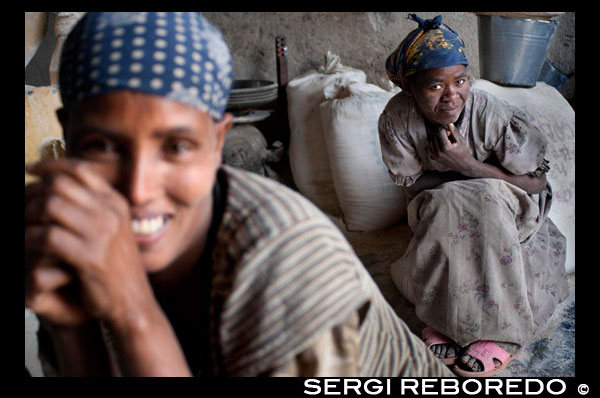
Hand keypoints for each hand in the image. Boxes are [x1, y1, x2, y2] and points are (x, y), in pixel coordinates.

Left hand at [25, 159, 153, 325]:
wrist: (132, 301)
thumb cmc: (114, 266)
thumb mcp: (111, 229)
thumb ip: (92, 206)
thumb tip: (58, 182)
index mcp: (115, 202)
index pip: (79, 170)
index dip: (50, 165)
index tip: (30, 169)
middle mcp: (110, 213)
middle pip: (60, 184)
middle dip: (33, 191)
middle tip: (19, 203)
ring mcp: (102, 234)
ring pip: (50, 206)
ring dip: (26, 214)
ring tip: (19, 225)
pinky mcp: (89, 257)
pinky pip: (47, 236)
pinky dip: (28, 237)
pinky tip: (25, 243)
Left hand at [427, 123, 474, 174]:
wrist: (463, 164)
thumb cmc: (463, 151)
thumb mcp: (461, 141)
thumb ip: (454, 132)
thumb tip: (449, 124)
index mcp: (446, 147)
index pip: (440, 132)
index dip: (444, 129)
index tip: (448, 131)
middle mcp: (440, 153)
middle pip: (435, 137)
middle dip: (440, 134)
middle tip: (447, 136)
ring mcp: (436, 157)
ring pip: (430, 142)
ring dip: (436, 139)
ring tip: (443, 141)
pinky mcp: (434, 160)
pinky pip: (430, 149)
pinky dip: (433, 145)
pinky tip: (439, 146)